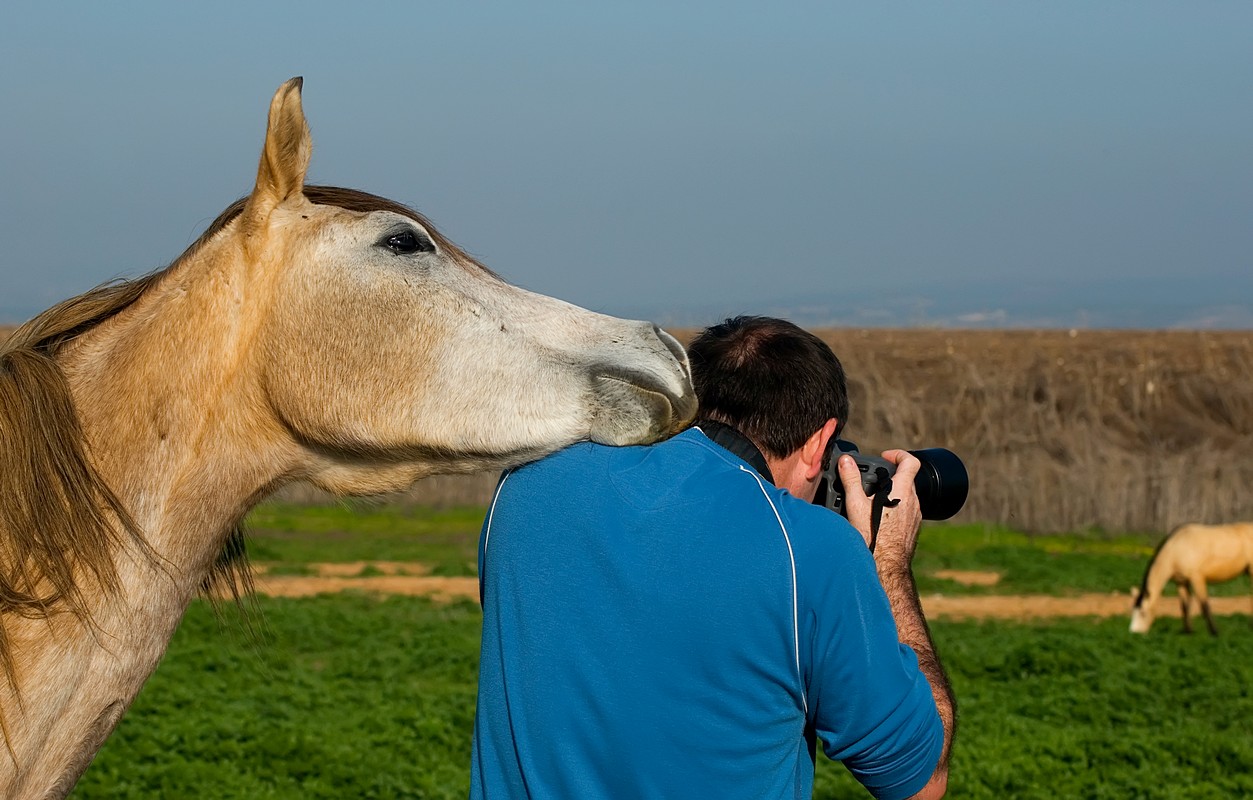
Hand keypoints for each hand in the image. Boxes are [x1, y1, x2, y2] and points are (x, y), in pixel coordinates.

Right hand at [836, 449, 923, 570]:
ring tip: (873, 501)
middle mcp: (913, 501)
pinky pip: (907, 511)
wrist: (886, 565)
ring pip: (907, 496)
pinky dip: (896, 508)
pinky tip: (880, 519)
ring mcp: (915, 516)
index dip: (899, 454)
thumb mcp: (856, 505)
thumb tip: (846, 461)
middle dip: (891, 476)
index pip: (910, 462)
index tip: (885, 457)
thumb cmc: (873, 537)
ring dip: (893, 493)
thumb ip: (851, 480)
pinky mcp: (913, 528)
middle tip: (873, 480)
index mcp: (902, 490)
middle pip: (907, 479)